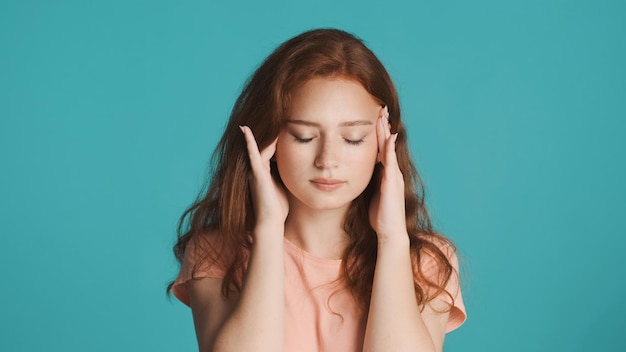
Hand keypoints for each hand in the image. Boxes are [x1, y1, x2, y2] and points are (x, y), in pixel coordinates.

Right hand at [240, 126, 288, 230]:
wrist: (271, 222)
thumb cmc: (278, 207)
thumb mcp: (283, 184)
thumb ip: (285, 173)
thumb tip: (298, 164)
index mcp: (263, 170)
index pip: (270, 149)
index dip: (275, 136)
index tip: (283, 122)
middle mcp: (256, 168)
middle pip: (265, 145)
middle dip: (270, 131)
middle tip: (278, 113)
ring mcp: (254, 170)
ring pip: (261, 146)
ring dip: (266, 133)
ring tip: (271, 116)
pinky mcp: (255, 173)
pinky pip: (252, 154)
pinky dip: (249, 142)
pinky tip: (245, 129)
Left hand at [368, 106, 407, 240]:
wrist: (390, 232)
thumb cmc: (379, 216)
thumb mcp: (371, 194)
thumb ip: (368, 182)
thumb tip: (355, 174)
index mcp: (386, 174)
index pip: (382, 148)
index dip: (378, 133)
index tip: (374, 117)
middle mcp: (392, 172)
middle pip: (387, 144)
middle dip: (383, 126)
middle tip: (380, 108)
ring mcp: (394, 176)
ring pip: (390, 149)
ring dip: (386, 132)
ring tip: (384, 116)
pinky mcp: (392, 183)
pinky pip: (391, 162)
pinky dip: (390, 148)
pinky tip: (389, 137)